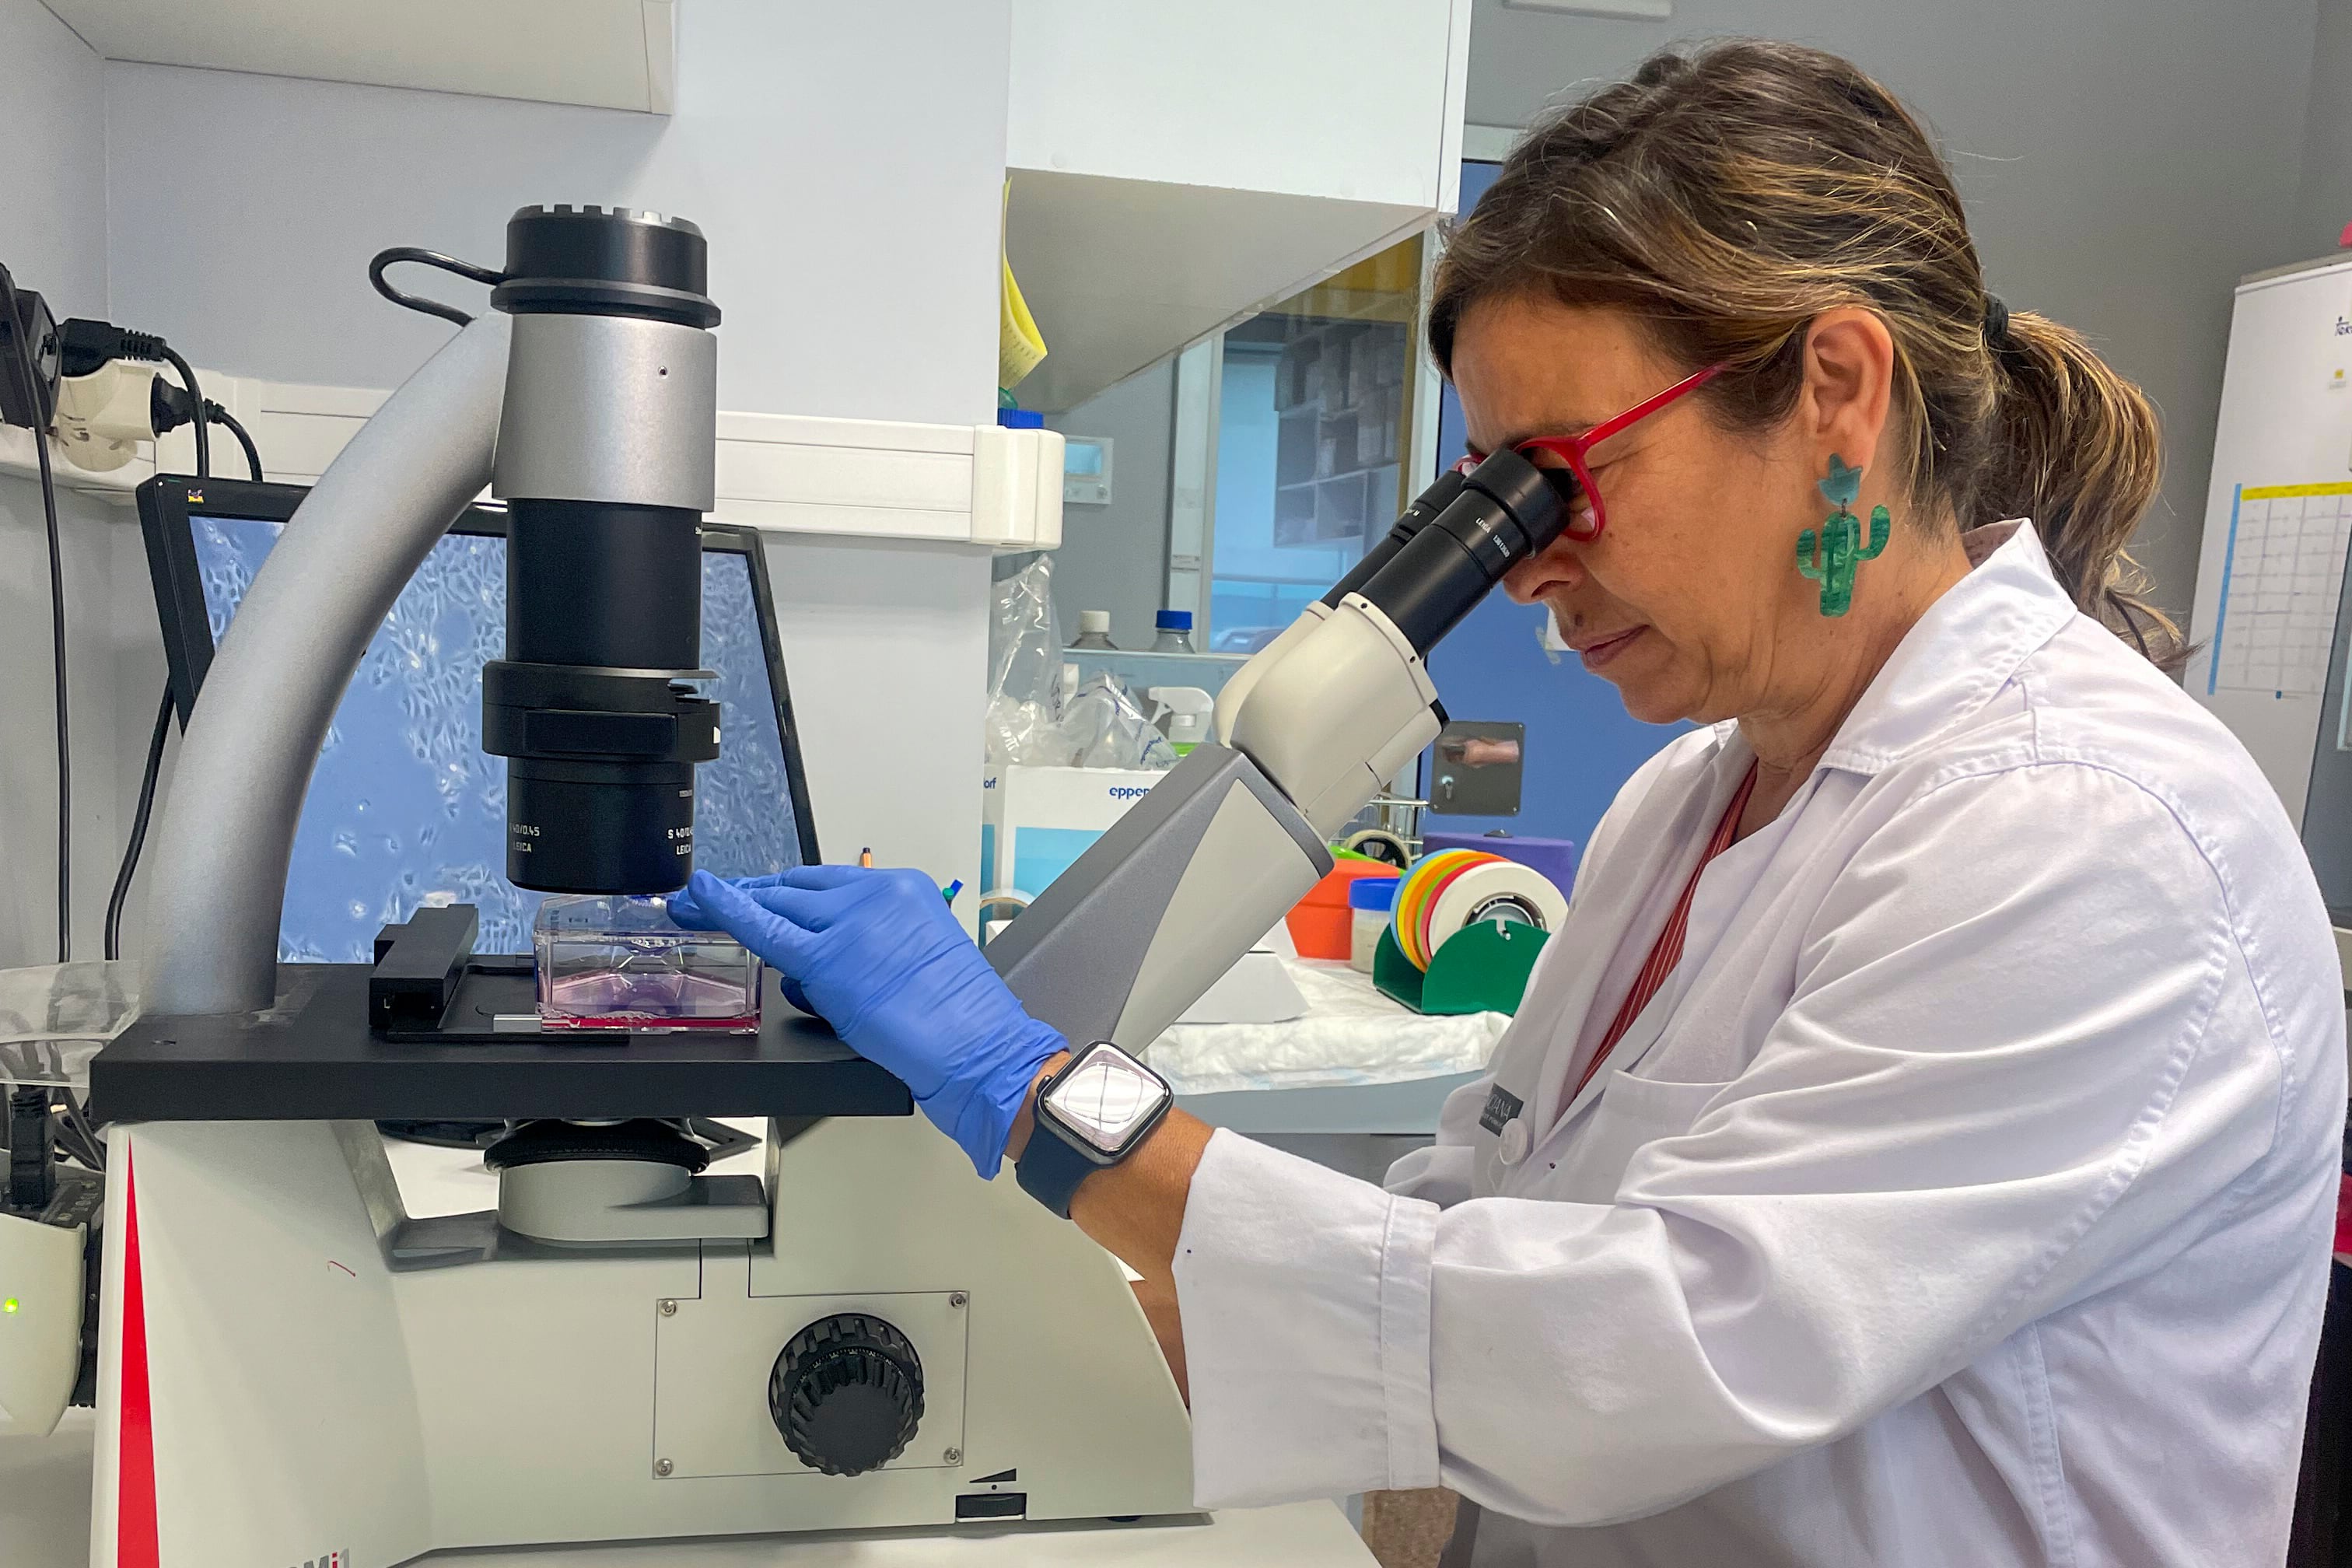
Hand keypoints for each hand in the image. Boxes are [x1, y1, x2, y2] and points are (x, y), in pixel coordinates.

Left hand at [671, 866, 1064, 1175]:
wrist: (979, 1045)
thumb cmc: (961, 1019)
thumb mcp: (919, 958)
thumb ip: (873, 948)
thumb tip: (824, 964)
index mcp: (903, 888)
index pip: (827, 881)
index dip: (783, 889)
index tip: (757, 892)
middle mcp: (875, 893)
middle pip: (795, 886)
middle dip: (749, 893)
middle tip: (710, 896)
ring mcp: (849, 923)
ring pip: (776, 903)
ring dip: (732, 903)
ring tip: (697, 905)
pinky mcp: (826, 957)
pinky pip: (763, 928)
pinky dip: (726, 909)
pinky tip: (701, 898)